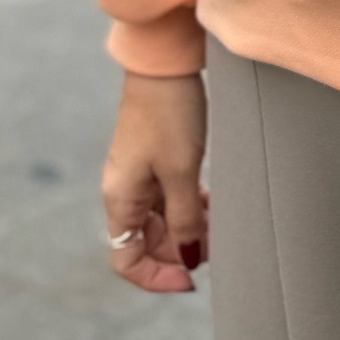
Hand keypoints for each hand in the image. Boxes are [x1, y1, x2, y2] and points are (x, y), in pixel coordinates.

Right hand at [101, 70, 207, 292]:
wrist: (165, 61)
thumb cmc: (169, 113)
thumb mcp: (181, 172)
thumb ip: (185, 220)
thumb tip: (190, 258)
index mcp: (120, 199)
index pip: (126, 260)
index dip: (157, 276)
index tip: (192, 279)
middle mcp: (124, 190)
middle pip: (147, 242)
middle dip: (179, 251)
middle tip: (215, 248)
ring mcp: (139, 174)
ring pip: (162, 220)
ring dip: (188, 228)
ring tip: (219, 226)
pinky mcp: (155, 157)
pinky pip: (170, 196)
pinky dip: (190, 205)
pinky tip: (213, 202)